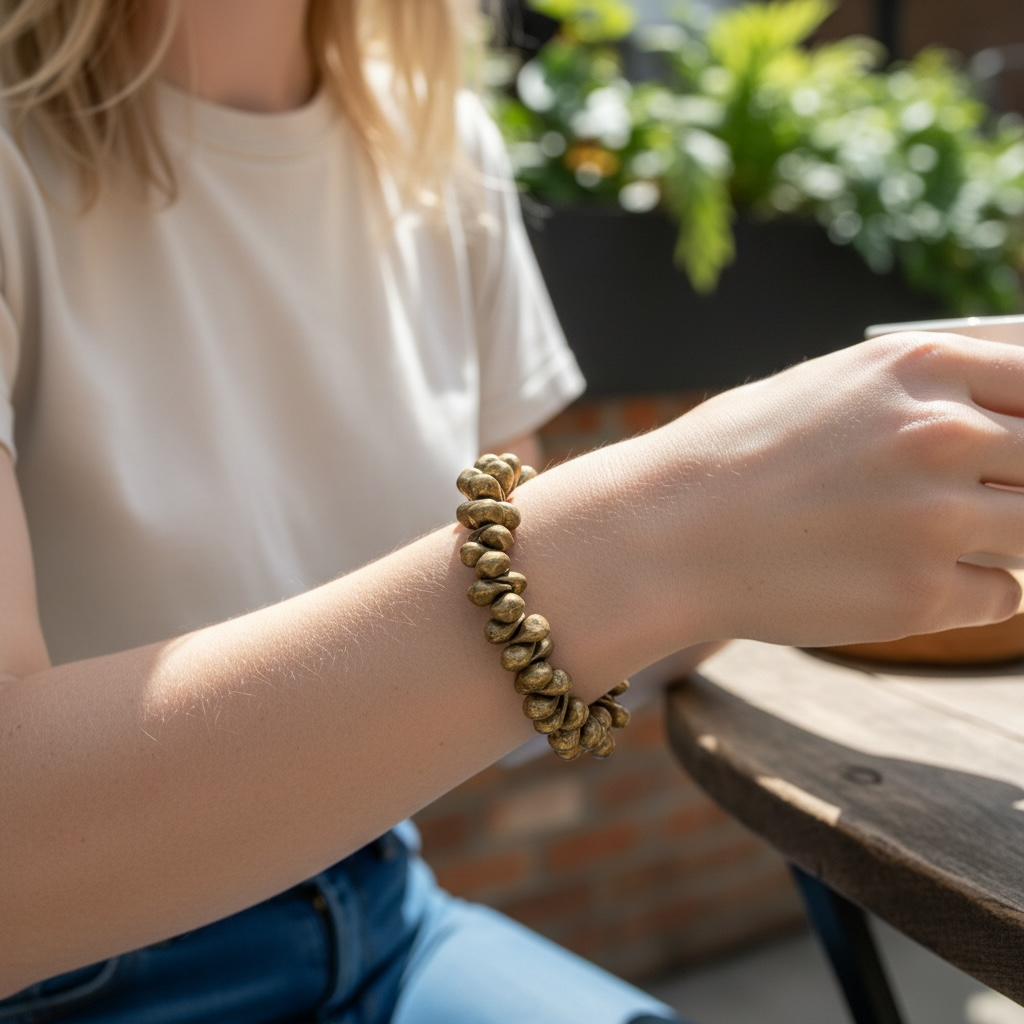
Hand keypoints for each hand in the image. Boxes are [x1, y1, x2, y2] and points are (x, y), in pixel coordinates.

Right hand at [649, 331, 1023, 647]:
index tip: (1020, 449)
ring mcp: (935, 519)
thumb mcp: (835, 388)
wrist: (661, 532)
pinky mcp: (919, 597)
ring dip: (1009, 538)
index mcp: (920, 365)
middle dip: (1021, 484)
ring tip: (946, 537)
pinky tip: (908, 576)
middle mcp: (942, 435)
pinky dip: (972, 590)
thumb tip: (1005, 422)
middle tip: (984, 499)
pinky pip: (1002, 594)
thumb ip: (928, 393)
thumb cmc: (733, 455)